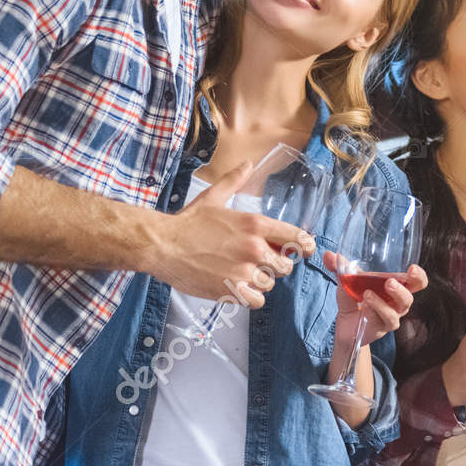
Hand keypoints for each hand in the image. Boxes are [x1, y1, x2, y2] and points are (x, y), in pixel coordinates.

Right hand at [149, 160, 314, 305]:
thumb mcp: (214, 197)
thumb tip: (248, 164)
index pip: (297, 238)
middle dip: (274, 266)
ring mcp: (244, 271)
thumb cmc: (187, 223)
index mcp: (255, 224)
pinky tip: (237, 288)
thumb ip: (235, 181)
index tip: (304, 251)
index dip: (304, 246)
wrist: (161, 245)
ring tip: (241, 273)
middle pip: (285, 266)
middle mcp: (254, 248)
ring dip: (259, 282)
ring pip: (270, 284)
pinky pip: (256, 301)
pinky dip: (249, 298)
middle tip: (257, 263)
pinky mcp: (231, 290)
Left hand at [323, 252, 426, 347]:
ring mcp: (391, 316)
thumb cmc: (354, 299)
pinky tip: (365, 307)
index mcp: (397, 287)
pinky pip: (383, 320)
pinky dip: (374, 311)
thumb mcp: (348, 281)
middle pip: (410, 297)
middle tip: (390, 281)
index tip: (412, 268)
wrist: (346, 325)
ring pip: (396, 310)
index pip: (417, 282)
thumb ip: (340, 268)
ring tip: (368, 294)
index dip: (419, 276)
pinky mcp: (382, 328)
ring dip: (383, 301)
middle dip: (402, 289)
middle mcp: (398, 302)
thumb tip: (329, 254)